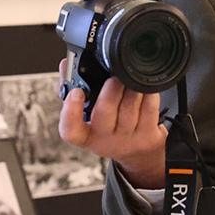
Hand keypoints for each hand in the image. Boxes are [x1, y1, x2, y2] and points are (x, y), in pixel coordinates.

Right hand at [58, 59, 168, 188]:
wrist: (138, 151)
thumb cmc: (110, 125)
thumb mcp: (89, 113)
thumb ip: (74, 87)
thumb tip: (65, 63)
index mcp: (86, 135)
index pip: (70, 130)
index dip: (70, 111)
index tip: (76, 92)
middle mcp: (105, 141)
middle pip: (105, 111)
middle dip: (111, 89)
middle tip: (114, 77)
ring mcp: (128, 140)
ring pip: (129, 107)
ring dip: (131, 88)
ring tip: (131, 77)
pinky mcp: (148, 137)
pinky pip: (149, 109)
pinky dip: (148, 94)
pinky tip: (146, 87)